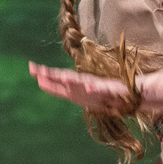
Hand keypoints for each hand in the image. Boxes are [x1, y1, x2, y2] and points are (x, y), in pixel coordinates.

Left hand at [29, 62, 143, 111]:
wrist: (131, 95)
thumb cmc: (106, 94)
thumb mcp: (84, 94)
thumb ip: (69, 89)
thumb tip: (52, 80)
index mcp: (77, 86)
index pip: (58, 80)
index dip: (45, 76)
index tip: (31, 68)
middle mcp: (85, 84)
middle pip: (66, 79)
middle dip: (52, 75)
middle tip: (36, 70)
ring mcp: (97, 86)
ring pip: (82, 83)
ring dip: (71, 80)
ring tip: (61, 78)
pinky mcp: (110, 89)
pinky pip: (101, 89)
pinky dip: (94, 88)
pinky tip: (88, 87)